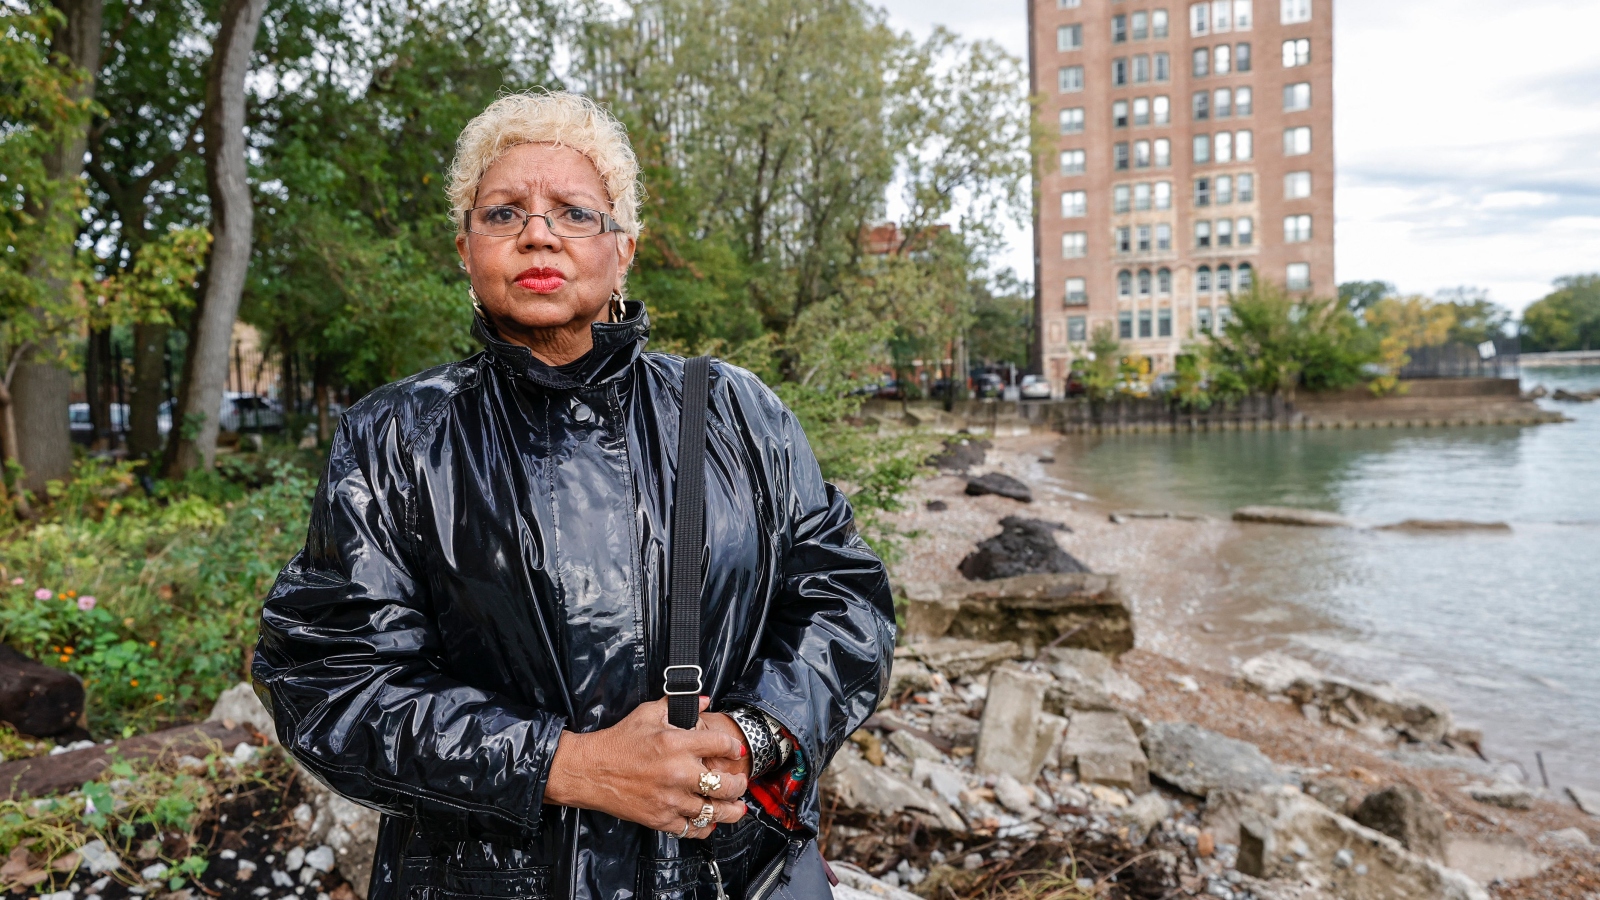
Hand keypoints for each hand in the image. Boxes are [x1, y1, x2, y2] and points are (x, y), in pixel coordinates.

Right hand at [545, 697, 748, 838]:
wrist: (588, 770)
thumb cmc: (617, 742)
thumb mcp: (647, 714)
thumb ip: (677, 706)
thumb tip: (703, 700)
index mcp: (677, 744)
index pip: (721, 745)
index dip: (733, 747)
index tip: (735, 750)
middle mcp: (678, 773)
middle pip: (725, 785)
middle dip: (739, 785)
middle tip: (740, 783)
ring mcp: (670, 799)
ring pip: (713, 811)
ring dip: (730, 811)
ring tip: (737, 809)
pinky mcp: (660, 819)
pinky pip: (691, 829)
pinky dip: (704, 827)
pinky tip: (709, 822)